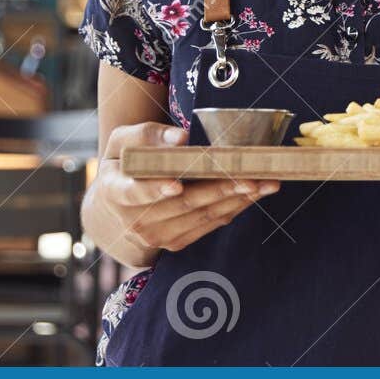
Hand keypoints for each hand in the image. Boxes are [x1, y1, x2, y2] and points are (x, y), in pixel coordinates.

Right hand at [87, 122, 278, 265]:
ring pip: (203, 216)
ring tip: (267, 182)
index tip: (176, 186)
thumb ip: (147, 136)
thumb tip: (181, 138)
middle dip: (221, 189)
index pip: (134, 192)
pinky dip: (235, 208)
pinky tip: (256, 193)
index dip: (155, 190)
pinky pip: (210, 224)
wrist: (112, 211)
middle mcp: (135, 219)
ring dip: (238, 199)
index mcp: (115, 191)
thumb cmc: (124, 166)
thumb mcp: (123, 142)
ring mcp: (156, 235)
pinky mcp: (176, 242)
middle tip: (252, 176)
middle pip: (183, 204)